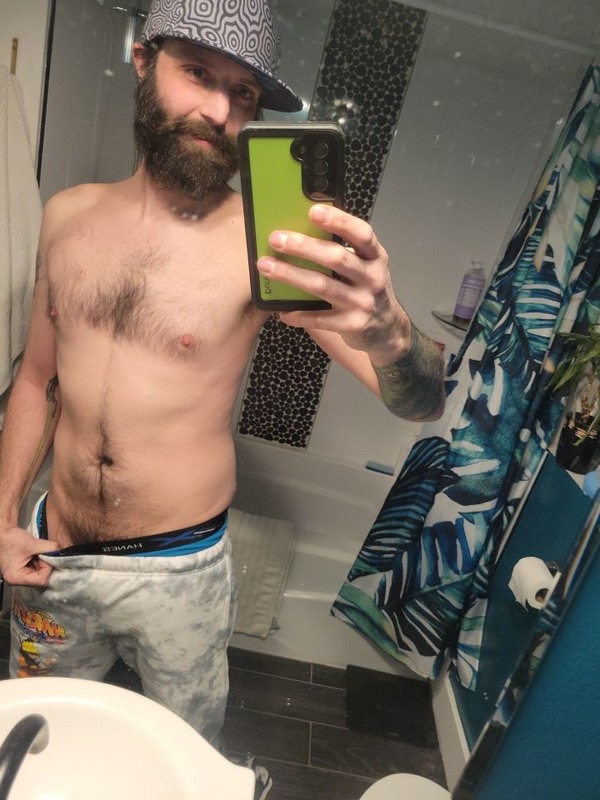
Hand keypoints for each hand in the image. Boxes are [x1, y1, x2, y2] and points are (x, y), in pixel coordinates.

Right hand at [0, 525, 58, 586]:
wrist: (2, 532)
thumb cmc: (11, 539)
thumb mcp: (33, 543)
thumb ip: (50, 548)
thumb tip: (61, 552)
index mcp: (16, 577)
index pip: (41, 580)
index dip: (48, 568)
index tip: (46, 556)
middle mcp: (16, 580)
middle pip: (40, 578)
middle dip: (45, 565)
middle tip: (42, 553)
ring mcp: (18, 576)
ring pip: (39, 574)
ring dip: (42, 563)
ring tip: (36, 553)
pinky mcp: (20, 570)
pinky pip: (35, 570)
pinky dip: (38, 562)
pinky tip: (34, 554)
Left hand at [256, 204, 410, 365]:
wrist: (388, 330)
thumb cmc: (367, 290)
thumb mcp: (365, 266)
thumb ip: (343, 251)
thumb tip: (300, 232)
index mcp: (375, 256)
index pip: (361, 234)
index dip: (339, 221)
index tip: (313, 211)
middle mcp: (372, 277)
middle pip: (336, 258)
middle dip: (303, 247)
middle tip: (276, 238)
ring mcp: (362, 302)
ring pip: (322, 286)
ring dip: (291, 275)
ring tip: (266, 266)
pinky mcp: (351, 325)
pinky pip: (320, 318)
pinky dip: (299, 313)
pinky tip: (282, 309)